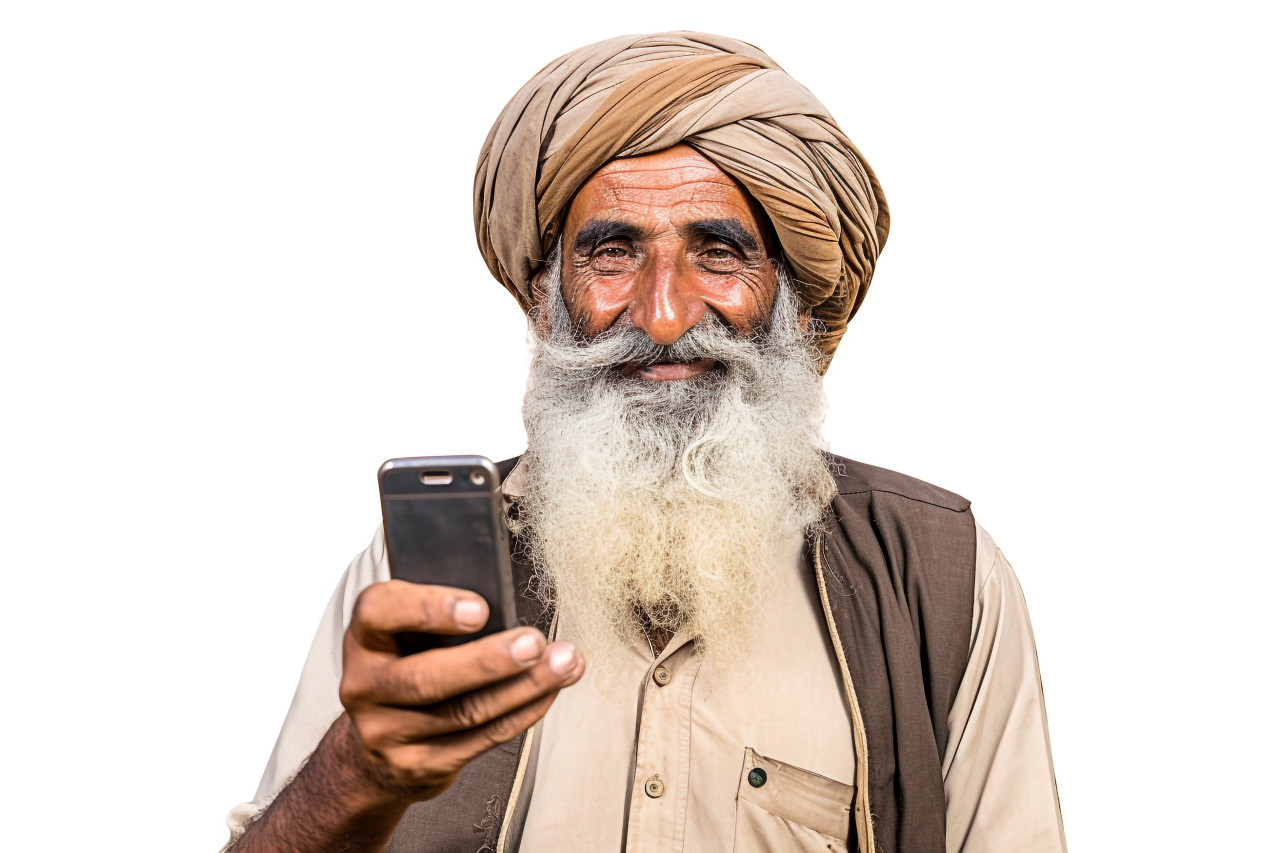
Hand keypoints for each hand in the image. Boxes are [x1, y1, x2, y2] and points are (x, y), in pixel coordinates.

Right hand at [338, 580, 583, 802]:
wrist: (374, 749)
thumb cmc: (405, 667)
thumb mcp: (405, 632)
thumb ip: (440, 614)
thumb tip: (505, 604)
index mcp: (364, 638)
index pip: (380, 612)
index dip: (429, 608)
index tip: (480, 608)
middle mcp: (366, 686)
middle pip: (427, 677)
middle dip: (489, 660)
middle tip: (535, 643)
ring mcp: (387, 733)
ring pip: (464, 712)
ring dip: (525, 686)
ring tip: (563, 662)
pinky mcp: (418, 767)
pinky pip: (481, 739)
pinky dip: (523, 712)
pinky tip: (549, 691)